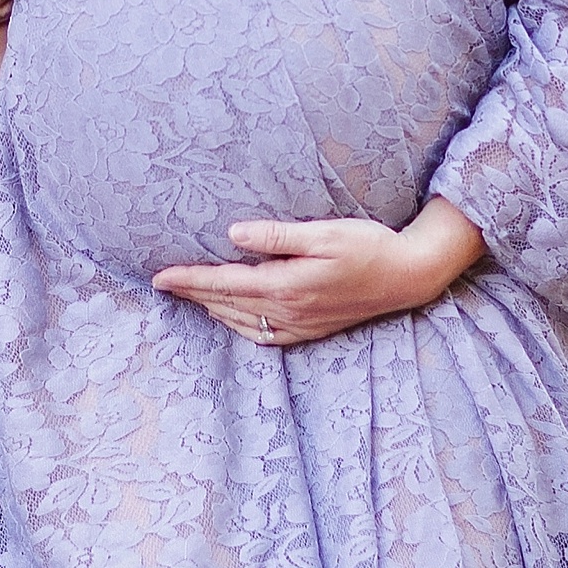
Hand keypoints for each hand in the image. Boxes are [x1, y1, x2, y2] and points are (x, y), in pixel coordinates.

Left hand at [152, 203, 485, 348]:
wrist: (408, 277)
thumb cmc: (369, 246)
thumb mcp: (324, 233)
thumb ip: (278, 235)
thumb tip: (234, 233)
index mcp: (286, 285)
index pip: (224, 283)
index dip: (189, 279)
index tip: (160, 277)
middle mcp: (289, 312)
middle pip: (227, 304)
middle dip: (192, 294)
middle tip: (161, 284)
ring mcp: (300, 325)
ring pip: (242, 321)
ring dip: (212, 309)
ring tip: (190, 296)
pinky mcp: (311, 331)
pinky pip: (264, 335)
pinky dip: (240, 325)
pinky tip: (232, 316)